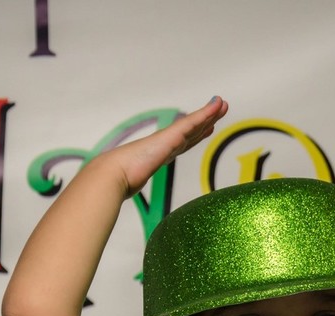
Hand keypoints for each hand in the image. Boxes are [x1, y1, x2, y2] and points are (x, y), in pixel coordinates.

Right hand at [93, 96, 228, 198]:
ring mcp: (168, 139)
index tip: (206, 128)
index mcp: (158, 155)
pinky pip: (193, 122)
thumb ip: (131, 182)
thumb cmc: (117, 180)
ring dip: (210, 113)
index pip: (181, 143)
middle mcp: (165, 145)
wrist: (112, 175)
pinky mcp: (171, 137)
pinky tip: (216, 105)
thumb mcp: (131, 182)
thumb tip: (118, 193)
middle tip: (219, 109)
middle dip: (206, 120)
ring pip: (195, 123)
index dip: (195, 135)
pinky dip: (206, 113)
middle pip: (192, 130)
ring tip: (222, 104)